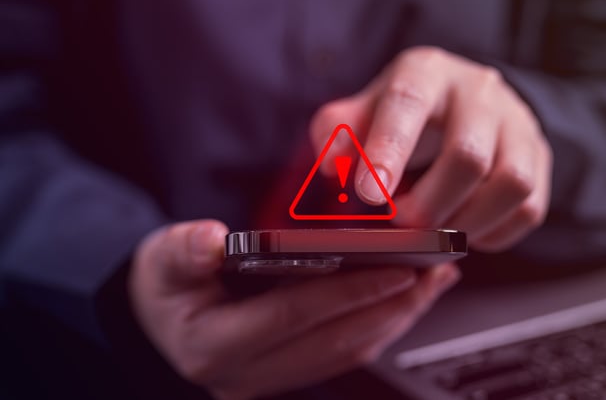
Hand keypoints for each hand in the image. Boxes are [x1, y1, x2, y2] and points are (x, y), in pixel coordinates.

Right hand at [129, 220, 459, 398]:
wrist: (158, 325)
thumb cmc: (164, 289)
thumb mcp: (162, 261)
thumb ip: (184, 251)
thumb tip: (213, 240)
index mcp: (216, 345)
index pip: (295, 316)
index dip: (348, 291)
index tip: (396, 269)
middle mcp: (250, 373)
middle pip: (336, 341)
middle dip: (391, 306)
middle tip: (433, 272)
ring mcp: (273, 379)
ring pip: (349, 352)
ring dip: (395, 317)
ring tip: (432, 283)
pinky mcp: (292, 373)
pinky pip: (345, 353)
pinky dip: (379, 325)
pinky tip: (403, 301)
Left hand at [311, 46, 552, 251]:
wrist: (464, 101)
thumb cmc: (406, 113)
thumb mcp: (366, 110)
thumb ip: (338, 132)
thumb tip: (332, 165)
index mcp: (426, 73)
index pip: (408, 103)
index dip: (388, 150)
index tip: (370, 195)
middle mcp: (479, 91)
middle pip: (467, 156)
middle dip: (430, 204)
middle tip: (403, 224)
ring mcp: (517, 123)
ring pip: (510, 184)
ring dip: (467, 223)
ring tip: (437, 232)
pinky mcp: (539, 157)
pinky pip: (530, 208)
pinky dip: (494, 233)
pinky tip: (465, 231)